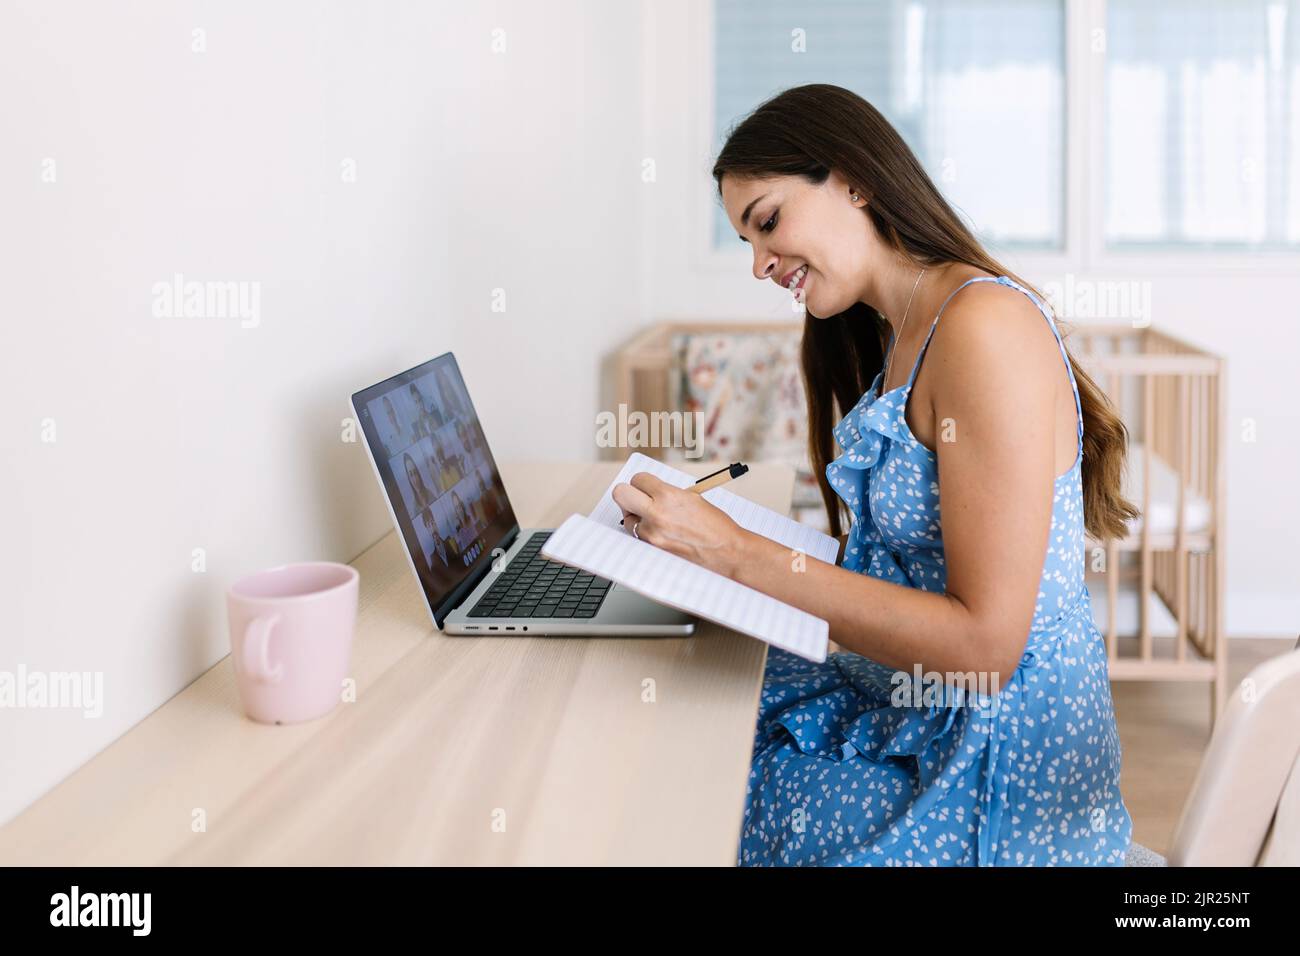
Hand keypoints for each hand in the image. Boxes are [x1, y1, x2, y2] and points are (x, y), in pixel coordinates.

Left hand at [612, 472, 748, 576]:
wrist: (727, 552)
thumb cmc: (715, 526)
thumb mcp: (692, 499)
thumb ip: (667, 494)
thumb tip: (648, 492)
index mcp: (669, 496)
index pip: (638, 479)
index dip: (643, 482)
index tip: (647, 486)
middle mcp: (656, 513)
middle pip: (620, 494)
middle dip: (628, 493)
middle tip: (637, 498)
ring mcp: (652, 534)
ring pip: (627, 518)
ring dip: (637, 516)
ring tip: (656, 520)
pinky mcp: (652, 549)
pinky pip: (637, 536)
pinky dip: (645, 532)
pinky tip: (661, 532)